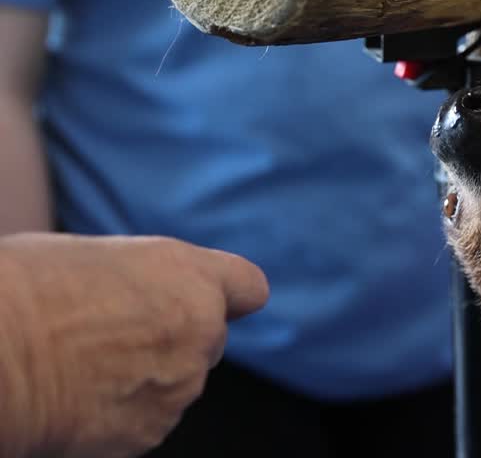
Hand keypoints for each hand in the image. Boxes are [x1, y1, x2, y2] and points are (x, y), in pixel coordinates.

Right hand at [0, 233, 268, 457]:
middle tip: (113, 337)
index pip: (247, 288)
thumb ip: (144, 280)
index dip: (229, 297)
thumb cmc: (24, 291)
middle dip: (176, 341)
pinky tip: (75, 401)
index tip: (211, 303)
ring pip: (177, 384)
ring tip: (81, 367)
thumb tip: (139, 295)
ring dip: (147, 379)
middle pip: (208, 339)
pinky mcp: (151, 432)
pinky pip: (145, 421)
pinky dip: (119, 416)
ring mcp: (181, 387)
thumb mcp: (97, 258)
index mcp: (190, 277)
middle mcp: (201, 330)